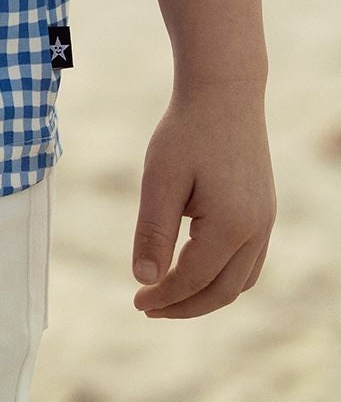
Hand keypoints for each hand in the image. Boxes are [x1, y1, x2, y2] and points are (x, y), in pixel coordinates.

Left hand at [130, 80, 275, 317]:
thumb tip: (144, 279)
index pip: (193, 279)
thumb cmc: (186, 131)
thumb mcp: (160, 179)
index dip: (163, 296)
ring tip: (169, 294)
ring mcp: (265, 222)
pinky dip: (224, 277)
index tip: (136, 302)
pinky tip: (196, 269)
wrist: (224, 93)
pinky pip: (249, 262)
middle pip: (222, 291)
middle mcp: (256, 230)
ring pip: (241, 281)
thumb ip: (153, 232)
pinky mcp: (265, 212)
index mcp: (231, 226)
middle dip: (184, 306)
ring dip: (206, 295)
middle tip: (148, 308)